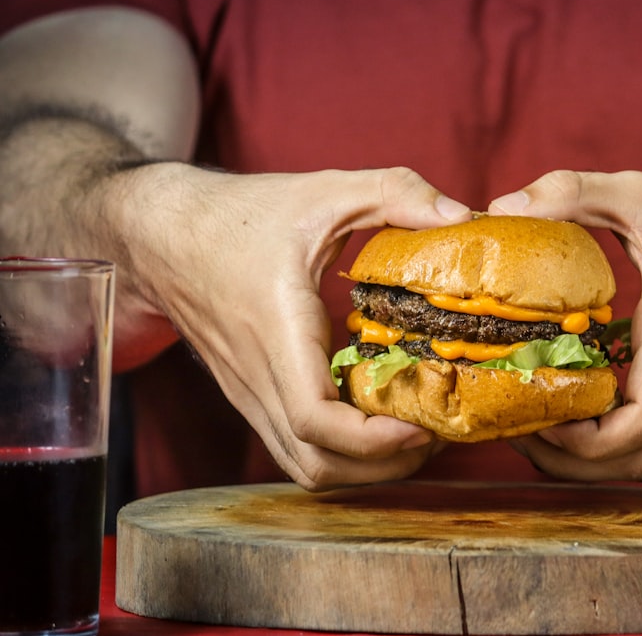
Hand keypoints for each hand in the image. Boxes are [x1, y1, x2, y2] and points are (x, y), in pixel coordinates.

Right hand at [113, 163, 469, 488]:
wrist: (163, 236)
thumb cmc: (241, 215)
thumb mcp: (325, 190)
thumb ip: (394, 192)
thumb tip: (461, 217)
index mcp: (277, 331)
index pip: (314, 420)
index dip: (373, 440)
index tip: (422, 426)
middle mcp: (259, 377)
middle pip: (317, 465)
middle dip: (385, 467)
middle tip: (438, 434)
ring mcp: (251, 394)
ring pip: (306, 467)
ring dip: (365, 469)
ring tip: (416, 436)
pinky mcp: (253, 397)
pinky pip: (296, 449)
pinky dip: (342, 454)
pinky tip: (377, 422)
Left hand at [488, 168, 641, 481]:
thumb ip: (571, 193)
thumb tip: (499, 206)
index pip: (636, 429)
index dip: (578, 442)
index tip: (534, 414)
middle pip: (638, 462)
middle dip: (573, 462)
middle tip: (524, 430)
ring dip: (600, 459)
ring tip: (551, 427)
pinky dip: (630, 441)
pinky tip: (598, 410)